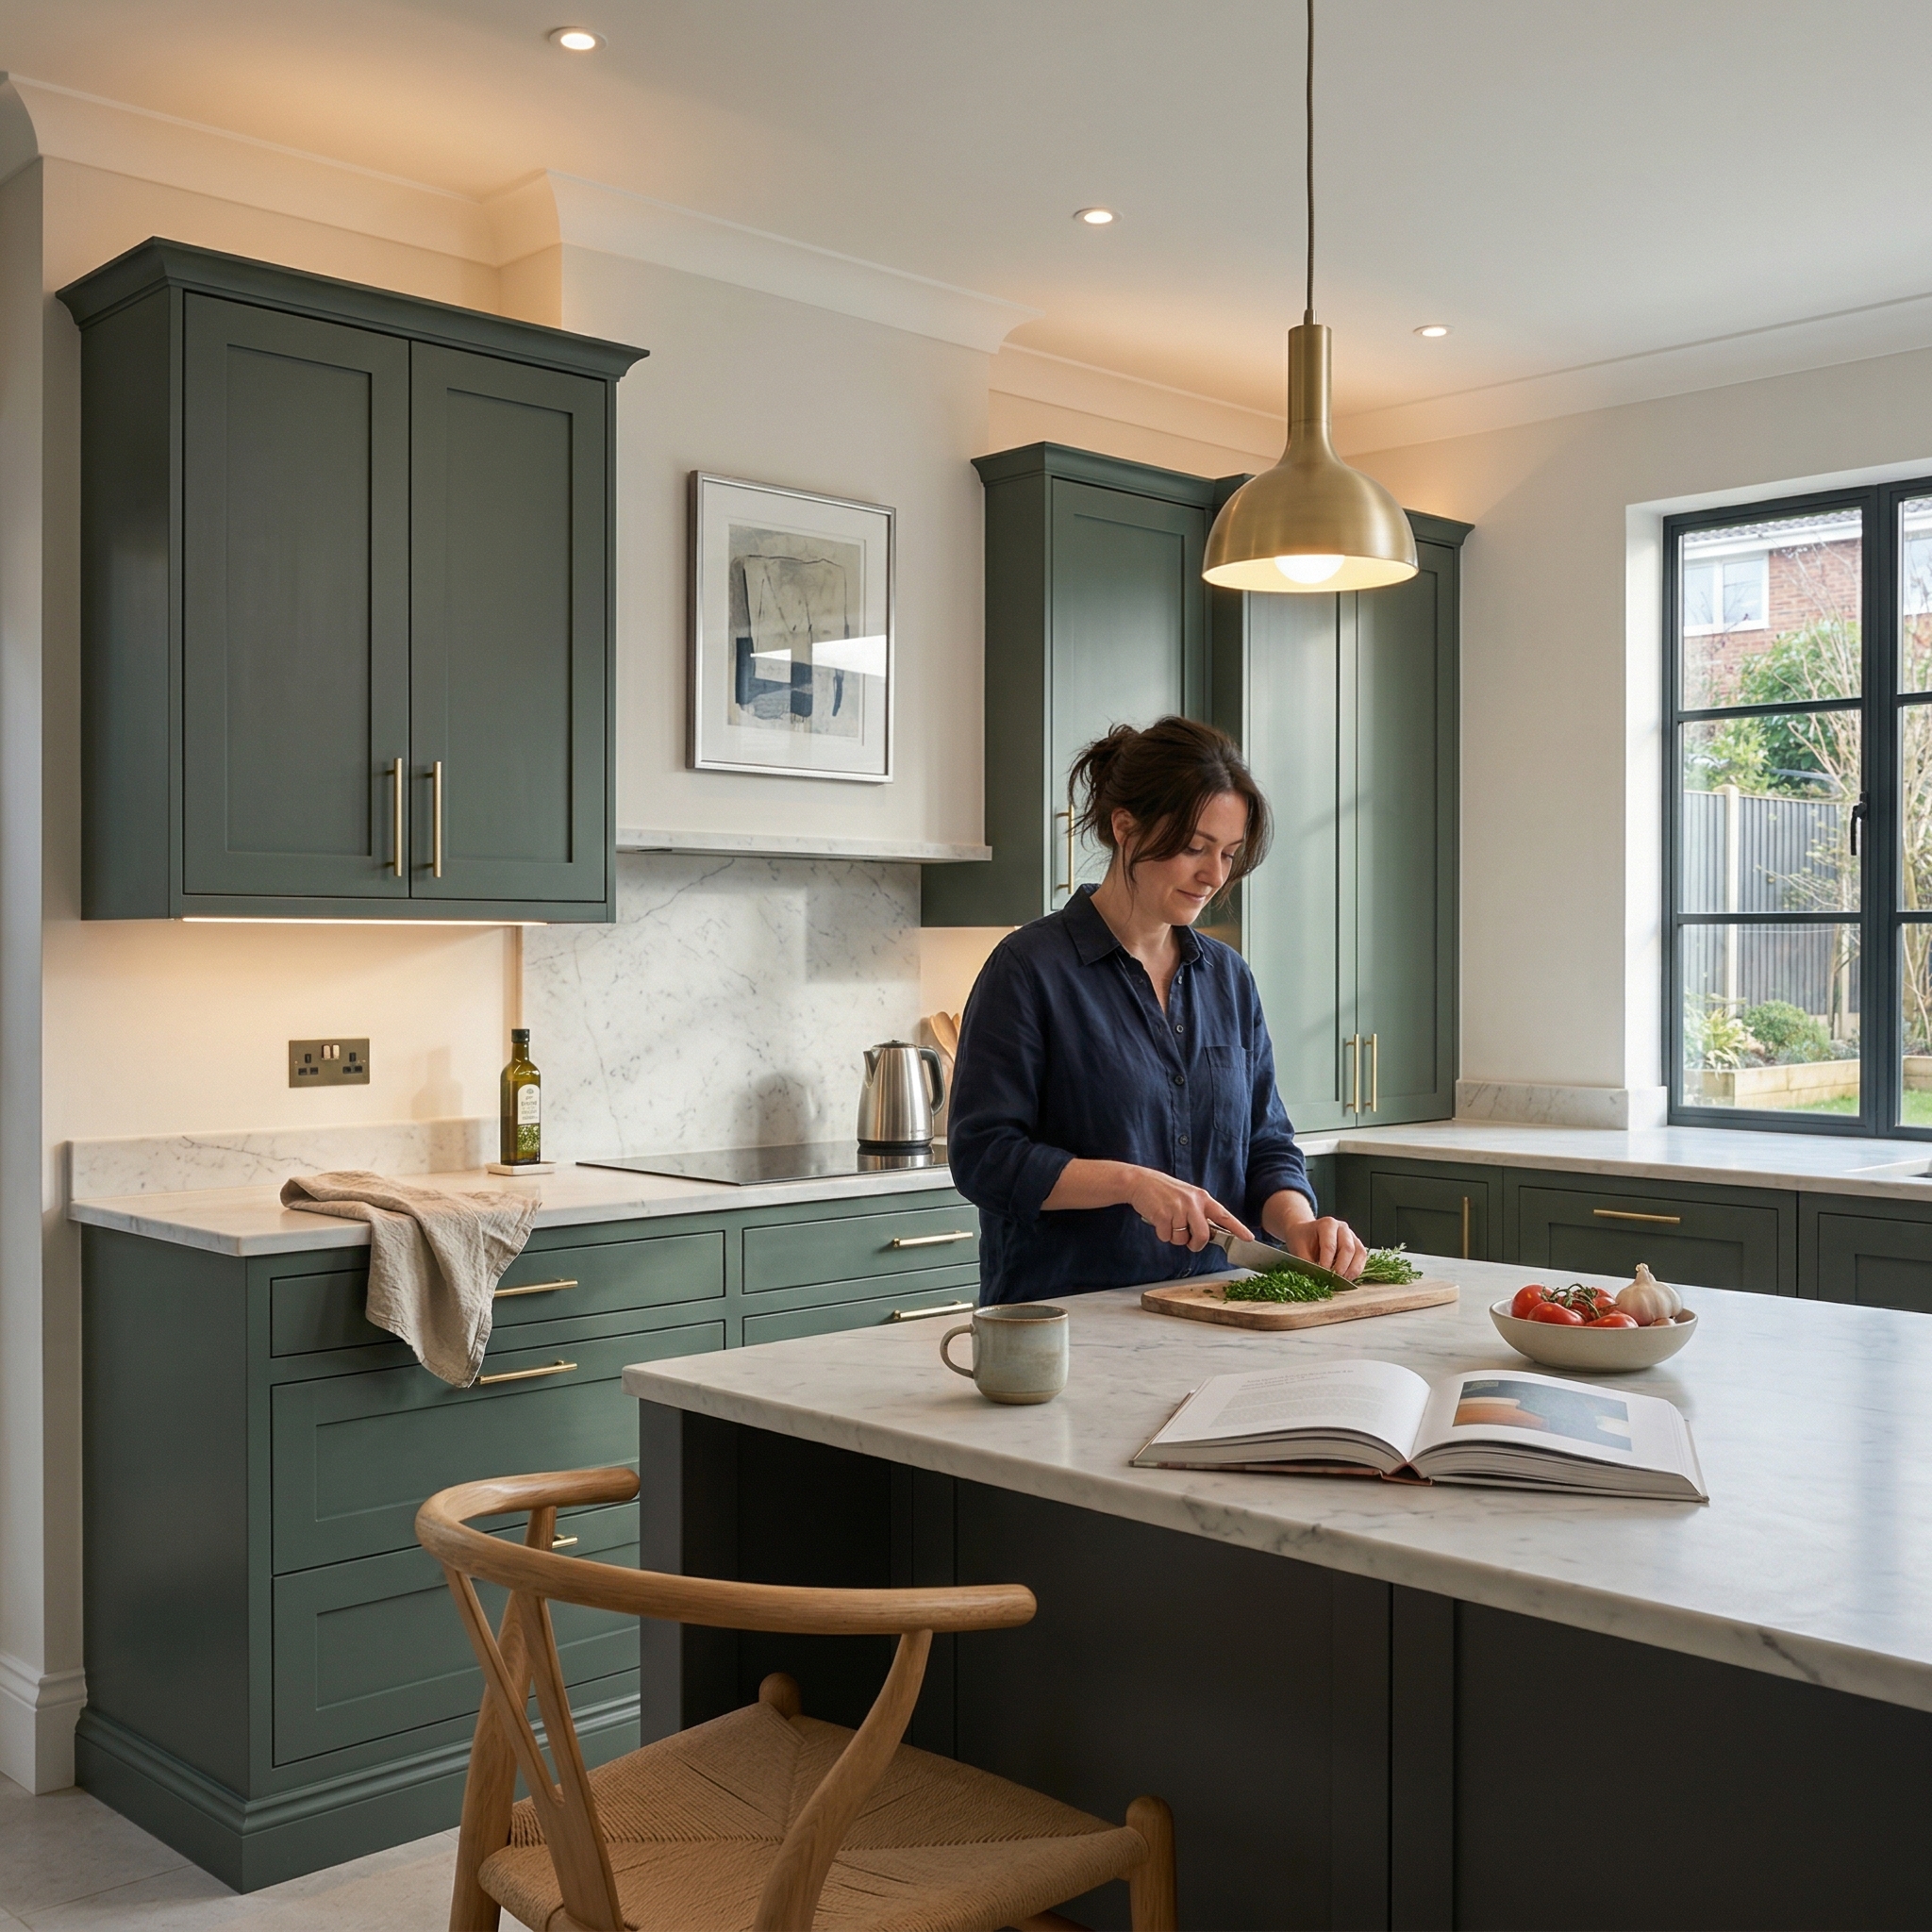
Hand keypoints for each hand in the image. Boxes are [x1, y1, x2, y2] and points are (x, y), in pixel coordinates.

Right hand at [1124, 1169, 1252, 1250]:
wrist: (1141, 1182)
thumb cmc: (1165, 1192)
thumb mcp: (1187, 1197)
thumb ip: (1199, 1212)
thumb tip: (1207, 1234)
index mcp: (1202, 1198)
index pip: (1224, 1216)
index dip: (1238, 1228)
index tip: (1249, 1238)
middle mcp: (1192, 1203)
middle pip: (1203, 1236)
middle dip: (1195, 1244)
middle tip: (1189, 1242)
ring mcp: (1177, 1209)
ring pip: (1182, 1239)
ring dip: (1174, 1237)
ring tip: (1168, 1221)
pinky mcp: (1162, 1215)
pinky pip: (1166, 1237)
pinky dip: (1162, 1234)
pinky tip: (1158, 1220)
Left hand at [1278, 1215, 1366, 1280]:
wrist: (1305, 1233)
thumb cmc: (1302, 1239)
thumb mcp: (1299, 1250)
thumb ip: (1308, 1264)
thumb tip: (1317, 1279)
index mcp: (1327, 1224)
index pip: (1330, 1246)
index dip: (1326, 1263)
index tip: (1322, 1275)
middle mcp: (1342, 1228)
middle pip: (1348, 1249)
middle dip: (1341, 1268)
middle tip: (1332, 1280)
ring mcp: (1352, 1236)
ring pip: (1359, 1253)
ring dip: (1351, 1270)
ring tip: (1341, 1281)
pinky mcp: (1357, 1245)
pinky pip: (1362, 1258)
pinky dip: (1356, 1270)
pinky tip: (1347, 1277)